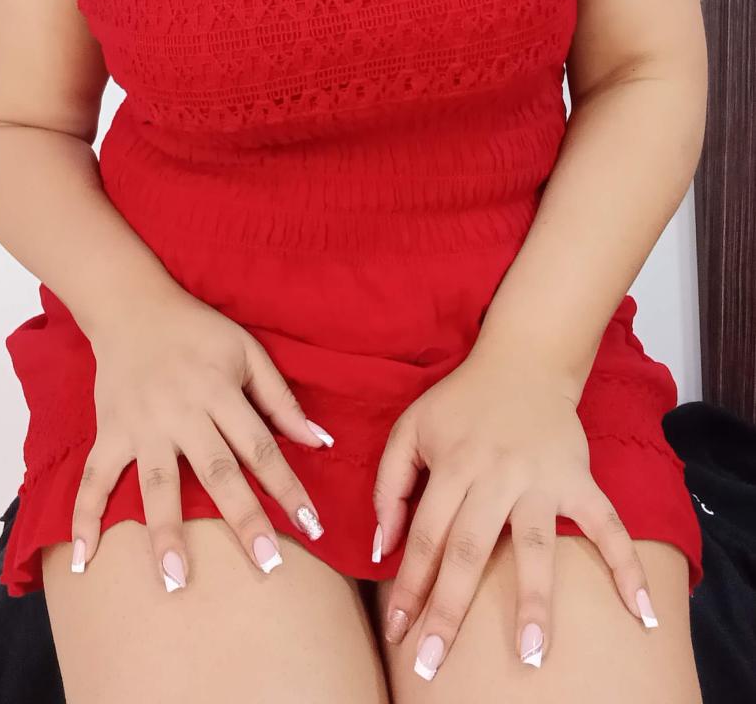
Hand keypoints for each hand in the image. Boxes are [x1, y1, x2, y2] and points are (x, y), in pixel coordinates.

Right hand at [70, 285, 333, 590]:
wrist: (131, 305)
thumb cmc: (198, 330)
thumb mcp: (247, 351)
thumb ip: (280, 398)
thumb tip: (319, 441)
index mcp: (220, 390)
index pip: (261, 447)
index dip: (288, 486)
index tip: (312, 525)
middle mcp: (182, 412)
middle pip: (217, 472)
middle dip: (242, 519)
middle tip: (265, 564)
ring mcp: (141, 425)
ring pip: (156, 484)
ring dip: (165, 533)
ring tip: (175, 581)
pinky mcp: (109, 431)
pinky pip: (94, 478)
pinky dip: (84, 518)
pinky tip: (81, 560)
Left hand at [372, 344, 658, 675]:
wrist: (524, 362)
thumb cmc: (461, 403)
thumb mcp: (411, 428)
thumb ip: (389, 485)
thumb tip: (381, 549)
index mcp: (452, 464)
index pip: (425, 535)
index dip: (409, 586)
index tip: (397, 632)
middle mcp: (495, 475)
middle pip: (470, 549)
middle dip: (450, 610)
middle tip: (433, 662)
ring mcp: (541, 479)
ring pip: (536, 545)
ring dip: (533, 600)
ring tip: (530, 656)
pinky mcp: (579, 479)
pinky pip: (607, 525)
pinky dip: (628, 567)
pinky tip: (643, 613)